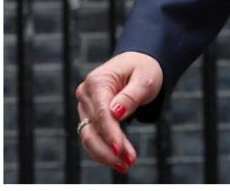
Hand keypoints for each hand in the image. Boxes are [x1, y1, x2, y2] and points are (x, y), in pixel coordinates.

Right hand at [74, 51, 162, 173]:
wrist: (136, 64)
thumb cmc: (143, 69)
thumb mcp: (144, 79)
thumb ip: (130, 96)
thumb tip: (116, 112)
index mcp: (97, 81)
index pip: (101, 113)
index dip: (110, 133)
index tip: (121, 150)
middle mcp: (86, 93)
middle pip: (93, 127)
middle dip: (109, 148)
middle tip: (129, 162)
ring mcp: (85, 105)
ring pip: (88, 136)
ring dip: (105, 154)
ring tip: (125, 165)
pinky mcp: (88, 116)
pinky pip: (91, 137)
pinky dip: (102, 151)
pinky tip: (117, 161)